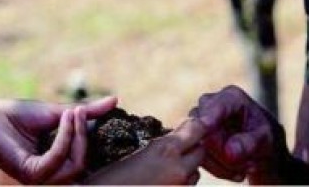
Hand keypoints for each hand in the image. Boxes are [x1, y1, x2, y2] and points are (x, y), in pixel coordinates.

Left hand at [0, 96, 116, 183]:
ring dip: (76, 135)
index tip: (87, 110)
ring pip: (73, 165)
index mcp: (55, 160)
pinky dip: (64, 137)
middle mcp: (47, 172)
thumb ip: (85, 113)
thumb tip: (115, 100)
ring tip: (71, 112)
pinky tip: (61, 118)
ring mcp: (38, 176)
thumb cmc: (16, 115)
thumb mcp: (57, 112)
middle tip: (81, 111)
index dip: (90, 135)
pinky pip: (56, 160)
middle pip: (82, 164)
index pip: (83, 157)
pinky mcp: (29, 174)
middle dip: (85, 135)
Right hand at [88, 117, 205, 184]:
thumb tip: (172, 136)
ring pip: (195, 173)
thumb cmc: (108, 180)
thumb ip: (158, 144)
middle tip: (177, 147)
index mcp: (165, 150)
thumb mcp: (132, 154)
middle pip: (201, 151)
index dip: (194, 126)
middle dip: (192, 147)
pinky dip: (181, 183)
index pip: (198, 128)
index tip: (187, 126)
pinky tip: (163, 181)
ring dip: (187, 167)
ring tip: (167, 167)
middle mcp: (178, 170)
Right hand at [190, 85, 284, 182]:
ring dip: (221, 164)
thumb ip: (249, 143)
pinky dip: (217, 168)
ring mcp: (199, 121)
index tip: (206, 127)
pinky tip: (235, 171)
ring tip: (245, 168)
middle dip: (221, 152)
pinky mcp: (195, 137)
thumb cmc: (264, 135)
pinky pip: (197, 156)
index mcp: (230, 97)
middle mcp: (210, 105)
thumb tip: (229, 151)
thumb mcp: (265, 138)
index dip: (209, 117)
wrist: (259, 145)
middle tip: (247, 165)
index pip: (215, 106)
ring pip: (198, 145)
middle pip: (202, 128)